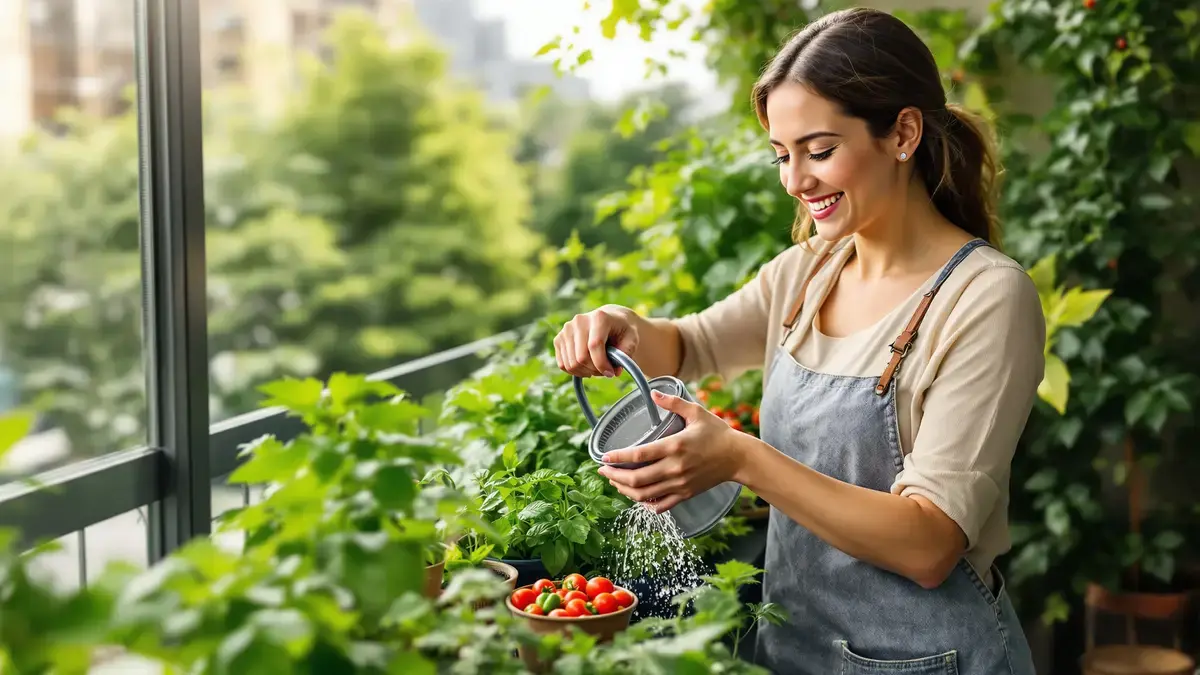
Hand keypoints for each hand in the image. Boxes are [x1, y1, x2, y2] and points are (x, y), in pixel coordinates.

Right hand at [553, 305, 638, 377]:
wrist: (609, 320)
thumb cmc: (622, 330)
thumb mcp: (632, 339)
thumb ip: (626, 354)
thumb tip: (615, 371)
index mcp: (599, 317)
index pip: (594, 346)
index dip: (602, 364)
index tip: (611, 373)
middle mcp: (579, 321)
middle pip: (581, 357)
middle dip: (595, 370)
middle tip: (605, 371)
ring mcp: (566, 329)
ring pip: (571, 364)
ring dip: (586, 372)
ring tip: (597, 368)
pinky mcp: (559, 339)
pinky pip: (563, 365)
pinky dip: (575, 371)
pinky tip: (586, 367)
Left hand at [597, 390, 746, 512]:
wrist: (738, 457)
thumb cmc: (718, 433)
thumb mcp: (696, 412)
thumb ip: (673, 402)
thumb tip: (652, 393)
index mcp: (674, 446)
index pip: (638, 455)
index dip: (618, 458)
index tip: (604, 457)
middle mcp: (674, 468)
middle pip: (637, 479)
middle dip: (615, 477)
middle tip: (603, 471)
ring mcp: (679, 484)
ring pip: (644, 495)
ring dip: (625, 490)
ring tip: (614, 482)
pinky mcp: (685, 494)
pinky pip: (660, 505)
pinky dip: (644, 504)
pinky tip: (636, 496)